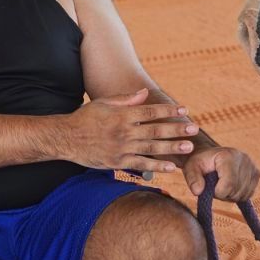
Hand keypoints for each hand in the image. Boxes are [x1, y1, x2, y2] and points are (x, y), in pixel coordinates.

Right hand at [65, 87, 198, 173]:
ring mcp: (122, 148)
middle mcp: (124, 131)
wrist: (66, 138)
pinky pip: (141, 165)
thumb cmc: (85, 118)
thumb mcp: (104, 103)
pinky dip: (157, 166)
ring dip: (172, 148)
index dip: (168, 111)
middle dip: (176, 129)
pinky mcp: (118, 162)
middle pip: (155, 130)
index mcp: (122, 115)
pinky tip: (171, 167)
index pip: (150, 112)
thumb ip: (126, 99)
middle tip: (194, 128)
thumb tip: (144, 93)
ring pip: (152, 148)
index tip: (184, 110)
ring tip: (188, 146)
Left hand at [180, 143, 259, 200]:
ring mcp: (253, 166)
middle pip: (236, 191)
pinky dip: (238, 195)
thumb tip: (198, 191)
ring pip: (243, 194)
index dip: (217, 192)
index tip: (209, 186)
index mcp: (228, 156)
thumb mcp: (190, 167)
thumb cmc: (200, 162)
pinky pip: (249, 194)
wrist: (211, 156)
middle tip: (214, 185)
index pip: (228, 185)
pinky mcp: (257, 173)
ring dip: (230, 196)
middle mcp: (244, 159)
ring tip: (222, 185)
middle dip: (223, 194)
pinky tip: (230, 186)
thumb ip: (192, 179)